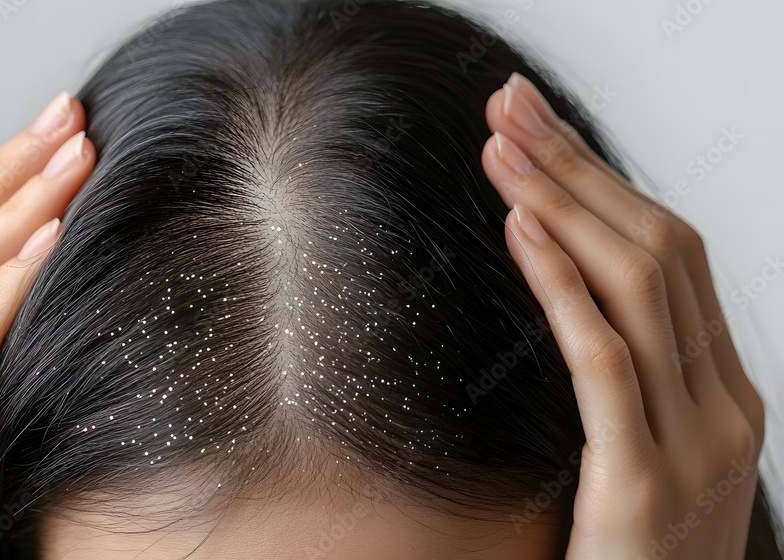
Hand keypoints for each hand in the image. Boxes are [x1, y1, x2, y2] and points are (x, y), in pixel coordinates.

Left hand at [482, 73, 764, 559]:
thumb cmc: (634, 553)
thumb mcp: (646, 454)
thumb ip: (631, 380)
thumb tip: (569, 287)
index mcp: (727, 393)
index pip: (671, 255)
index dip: (604, 181)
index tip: (542, 130)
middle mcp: (725, 405)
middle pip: (657, 248)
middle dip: (580, 167)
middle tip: (513, 108)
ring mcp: (696, 443)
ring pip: (637, 286)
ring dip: (563, 204)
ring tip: (504, 149)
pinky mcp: (644, 483)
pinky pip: (605, 360)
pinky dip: (562, 285)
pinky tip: (520, 228)